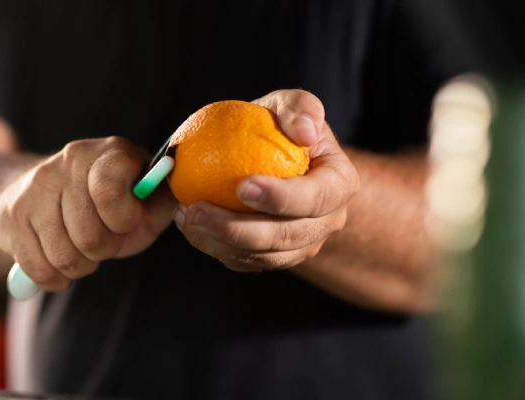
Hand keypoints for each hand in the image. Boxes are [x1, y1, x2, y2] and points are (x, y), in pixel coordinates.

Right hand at [0, 137, 176, 290]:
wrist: (51, 194)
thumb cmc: (110, 203)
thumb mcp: (145, 200)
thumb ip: (163, 203)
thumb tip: (183, 205)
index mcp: (107, 153)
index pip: (108, 192)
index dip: (122, 220)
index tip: (127, 221)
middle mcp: (66, 161)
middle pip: (89, 235)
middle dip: (103, 249)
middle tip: (103, 239)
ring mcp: (33, 187)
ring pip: (63, 256)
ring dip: (80, 265)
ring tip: (82, 249)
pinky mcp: (9, 215)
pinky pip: (38, 269)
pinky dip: (55, 279)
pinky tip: (60, 264)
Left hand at [173, 90, 358, 271]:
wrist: (275, 159)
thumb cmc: (283, 128)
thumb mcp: (292, 105)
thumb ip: (301, 108)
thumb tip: (304, 132)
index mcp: (339, 185)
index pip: (316, 198)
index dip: (281, 198)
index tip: (242, 186)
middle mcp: (327, 222)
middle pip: (286, 237)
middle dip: (238, 229)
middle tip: (197, 210)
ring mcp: (301, 245)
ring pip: (262, 258)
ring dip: (219, 243)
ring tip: (185, 217)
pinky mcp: (274, 257)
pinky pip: (245, 262)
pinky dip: (215, 247)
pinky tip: (188, 225)